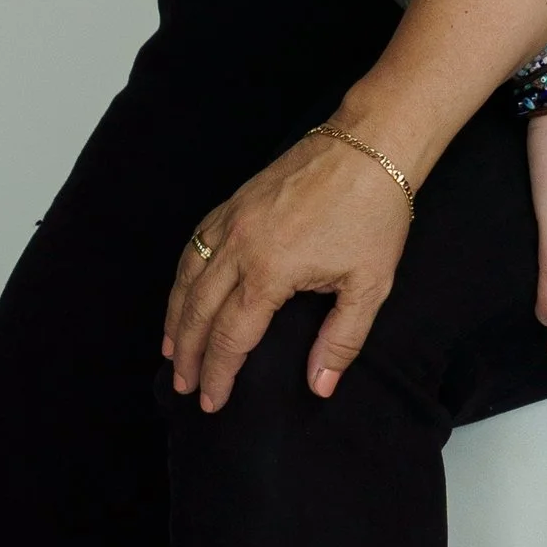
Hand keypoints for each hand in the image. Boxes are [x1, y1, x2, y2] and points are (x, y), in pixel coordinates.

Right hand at [165, 132, 414, 411]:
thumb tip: (320, 385)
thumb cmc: (374, 213)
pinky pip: (194, 245)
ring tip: (172, 350)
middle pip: (199, 312)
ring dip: (176, 318)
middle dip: (189, 355)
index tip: (212, 402)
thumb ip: (341, 340)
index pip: (232, 337)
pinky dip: (183, 276)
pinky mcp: (234, 203)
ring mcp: (231, 221)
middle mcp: (239, 247)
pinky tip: (183, 292)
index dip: (219, 373)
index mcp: (270, 272)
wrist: (369, 145)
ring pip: (188, 278)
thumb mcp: (369, 285)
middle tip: (184, 387)